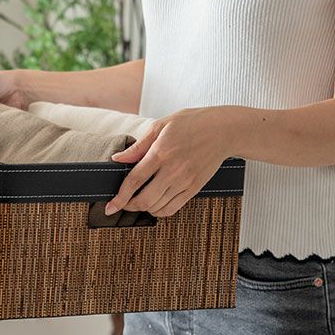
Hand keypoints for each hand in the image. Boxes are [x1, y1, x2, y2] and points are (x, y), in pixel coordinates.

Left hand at [105, 107, 234, 217]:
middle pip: (145, 199)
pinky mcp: (194, 188)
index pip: (135, 180)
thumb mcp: (161, 125)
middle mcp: (173, 170)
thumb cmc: (191, 123)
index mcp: (161, 152)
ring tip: (139, 200)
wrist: (224, 130)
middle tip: (123, 203)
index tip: (110, 206)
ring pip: (157, 207)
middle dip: (129, 205)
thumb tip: (117, 159)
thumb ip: (138, 146)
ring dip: (144, 208)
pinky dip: (159, 211)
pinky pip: (172, 208)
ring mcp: (185, 181)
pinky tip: (155, 203)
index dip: (120, 196)